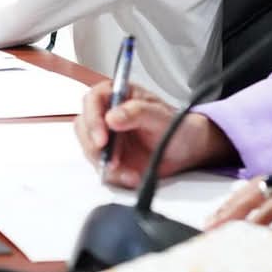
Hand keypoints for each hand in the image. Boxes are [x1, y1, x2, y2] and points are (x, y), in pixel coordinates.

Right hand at [73, 81, 235, 187]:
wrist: (187, 151)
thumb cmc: (177, 127)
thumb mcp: (162, 117)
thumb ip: (138, 112)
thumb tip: (112, 117)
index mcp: (121, 95)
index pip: (94, 99)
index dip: (93, 117)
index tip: (102, 138)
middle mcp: (109, 114)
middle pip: (84, 125)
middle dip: (94, 145)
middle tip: (112, 160)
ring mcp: (108, 136)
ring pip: (89, 148)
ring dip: (104, 163)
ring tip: (129, 172)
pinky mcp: (110, 157)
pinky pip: (101, 167)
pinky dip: (114, 176)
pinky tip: (132, 177)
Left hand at [206, 162, 271, 249]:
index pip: (268, 183)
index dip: (245, 198)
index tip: (227, 214)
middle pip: (259, 184)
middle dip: (233, 203)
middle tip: (214, 220)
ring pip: (262, 191)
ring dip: (238, 210)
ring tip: (221, 225)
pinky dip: (260, 216)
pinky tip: (248, 227)